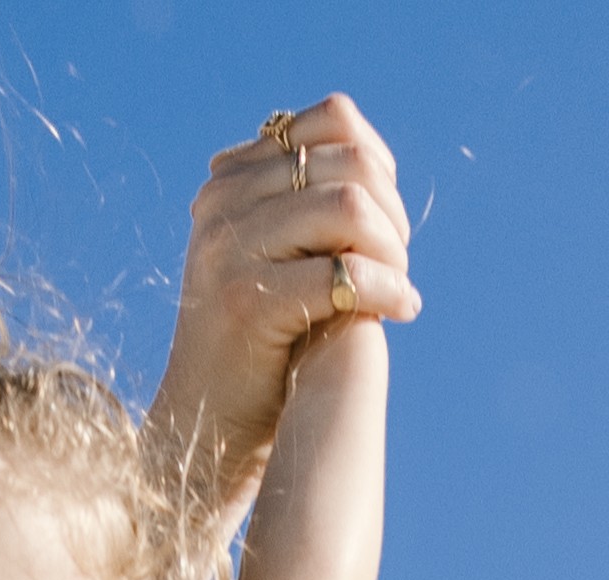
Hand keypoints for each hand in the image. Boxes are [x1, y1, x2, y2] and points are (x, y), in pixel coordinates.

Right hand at [157, 94, 413, 472]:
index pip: (334, 120)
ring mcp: (227, 249)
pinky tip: (401, 312)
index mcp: (232, 179)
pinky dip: (387, 291)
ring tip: (398, 291)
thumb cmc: (260, 346)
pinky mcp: (244, 301)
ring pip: (348, 207)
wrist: (207, 429)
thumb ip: (308, 206)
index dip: (381, 166)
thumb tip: (375, 162)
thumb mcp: (278, 258)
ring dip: (392, 251)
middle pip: (349, 163)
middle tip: (398, 265)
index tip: (387, 224)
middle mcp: (222, 202)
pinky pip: (341, 273)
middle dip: (393, 215)